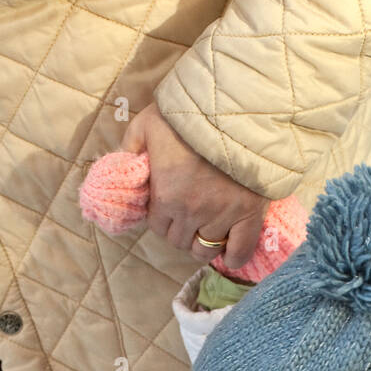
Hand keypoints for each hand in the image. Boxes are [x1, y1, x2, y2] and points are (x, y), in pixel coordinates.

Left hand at [122, 102, 268, 269]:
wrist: (236, 113)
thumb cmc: (189, 118)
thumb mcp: (148, 124)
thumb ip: (131, 146)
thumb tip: (122, 164)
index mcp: (166, 197)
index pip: (157, 227)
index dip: (161, 219)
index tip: (168, 207)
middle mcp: (191, 213)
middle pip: (179, 241)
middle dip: (179, 231)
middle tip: (187, 217)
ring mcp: (221, 217)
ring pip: (205, 249)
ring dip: (202, 244)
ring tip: (205, 231)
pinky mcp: (248, 216)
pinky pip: (240, 251)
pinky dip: (233, 257)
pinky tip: (227, 254)